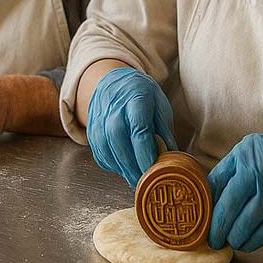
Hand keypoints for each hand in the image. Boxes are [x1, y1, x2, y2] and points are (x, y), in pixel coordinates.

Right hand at [86, 67, 176, 186]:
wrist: (114, 82)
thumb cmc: (141, 95)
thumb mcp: (160, 106)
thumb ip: (164, 132)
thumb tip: (171, 159)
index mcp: (136, 98)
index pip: (138, 126)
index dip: (144, 150)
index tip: (152, 168)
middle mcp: (114, 107)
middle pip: (118, 137)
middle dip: (130, 163)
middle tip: (143, 180)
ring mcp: (99, 117)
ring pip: (104, 146)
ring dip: (119, 166)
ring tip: (133, 178)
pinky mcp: (91, 128)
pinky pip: (98, 150)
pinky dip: (109, 163)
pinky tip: (121, 169)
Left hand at [207, 130, 262, 251]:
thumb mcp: (252, 150)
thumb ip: (230, 170)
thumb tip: (208, 197)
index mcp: (245, 155)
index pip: (216, 184)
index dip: (207, 205)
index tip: (201, 218)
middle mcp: (259, 172)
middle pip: (228, 207)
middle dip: (217, 228)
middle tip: (212, 239)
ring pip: (245, 223)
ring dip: (234, 237)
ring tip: (229, 242)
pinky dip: (253, 241)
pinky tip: (246, 244)